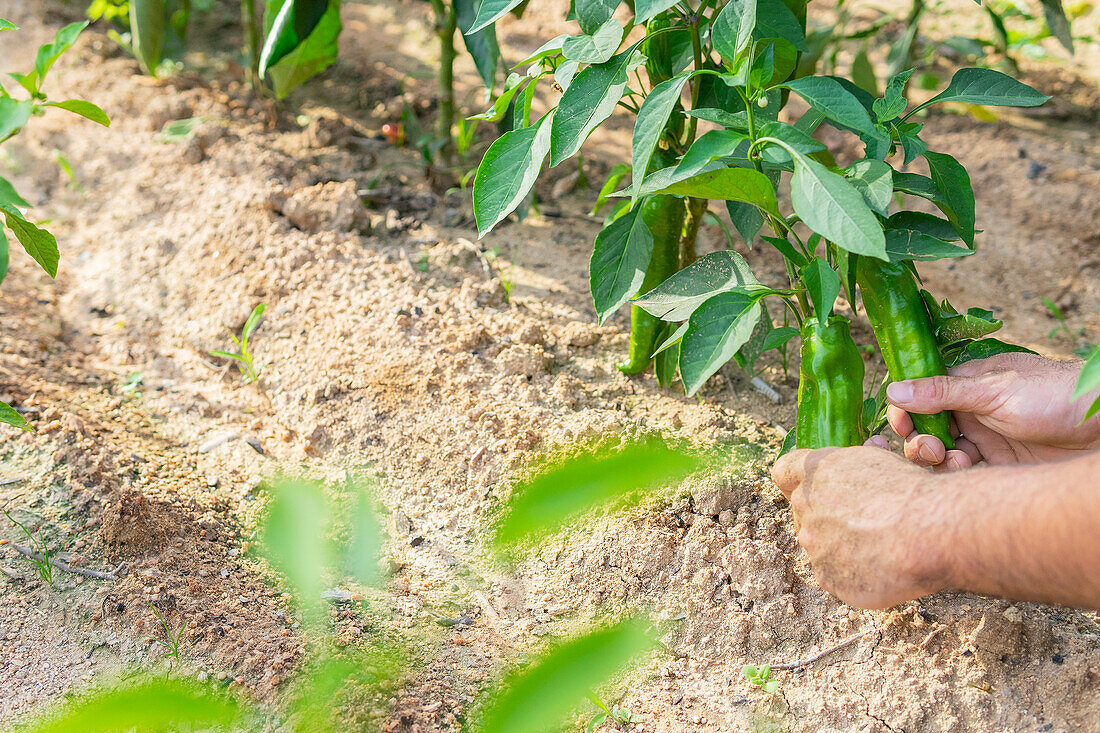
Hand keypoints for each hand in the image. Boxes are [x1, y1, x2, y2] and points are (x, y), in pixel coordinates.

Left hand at [772, 447, 953, 608]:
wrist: (929, 531)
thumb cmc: (908, 491)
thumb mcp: (877, 461)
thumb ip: (853, 465)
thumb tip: (865, 451)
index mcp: (813, 473)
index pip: (784, 472)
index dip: (797, 480)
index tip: (817, 488)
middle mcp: (804, 507)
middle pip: (804, 513)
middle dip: (827, 517)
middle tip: (864, 521)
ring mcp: (813, 546)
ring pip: (821, 546)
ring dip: (842, 547)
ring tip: (880, 545)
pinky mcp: (827, 578)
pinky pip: (836, 576)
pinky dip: (855, 574)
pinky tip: (882, 567)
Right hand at [867, 353, 1099, 469]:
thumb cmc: (1053, 395)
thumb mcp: (992, 390)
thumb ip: (942, 393)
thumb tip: (893, 389)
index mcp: (965, 384)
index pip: (919, 395)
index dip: (904, 411)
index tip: (900, 424)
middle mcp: (970, 410)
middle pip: (925, 427)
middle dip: (918, 439)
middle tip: (930, 448)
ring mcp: (984, 437)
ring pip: (940, 452)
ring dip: (935, 458)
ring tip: (951, 460)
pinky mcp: (998, 464)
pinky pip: (963, 472)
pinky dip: (954, 474)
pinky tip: (963, 470)